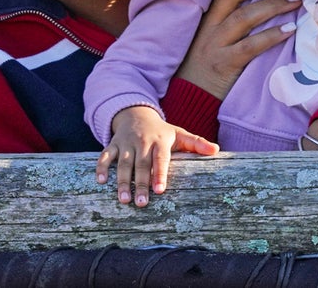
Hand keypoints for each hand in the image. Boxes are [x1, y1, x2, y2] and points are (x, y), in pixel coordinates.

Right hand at [95, 106, 218, 206]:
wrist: (137, 114)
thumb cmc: (162, 131)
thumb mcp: (180, 134)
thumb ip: (197, 143)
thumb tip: (216, 150)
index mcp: (160, 140)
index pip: (160, 158)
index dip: (160, 173)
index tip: (160, 190)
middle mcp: (142, 141)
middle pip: (141, 165)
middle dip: (140, 184)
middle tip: (141, 204)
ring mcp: (126, 143)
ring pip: (122, 163)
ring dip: (121, 181)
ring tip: (123, 199)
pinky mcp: (113, 144)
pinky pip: (105, 155)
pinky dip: (101, 167)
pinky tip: (101, 181)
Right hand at [176, 0, 300, 98]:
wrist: (190, 98)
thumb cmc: (206, 65)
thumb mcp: (212, 37)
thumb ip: (230, 20)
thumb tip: (265, 2)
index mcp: (207, 17)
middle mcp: (210, 26)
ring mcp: (215, 45)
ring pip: (243, 17)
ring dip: (272, 6)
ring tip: (296, 0)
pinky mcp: (224, 64)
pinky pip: (249, 46)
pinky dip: (271, 36)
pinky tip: (289, 30)